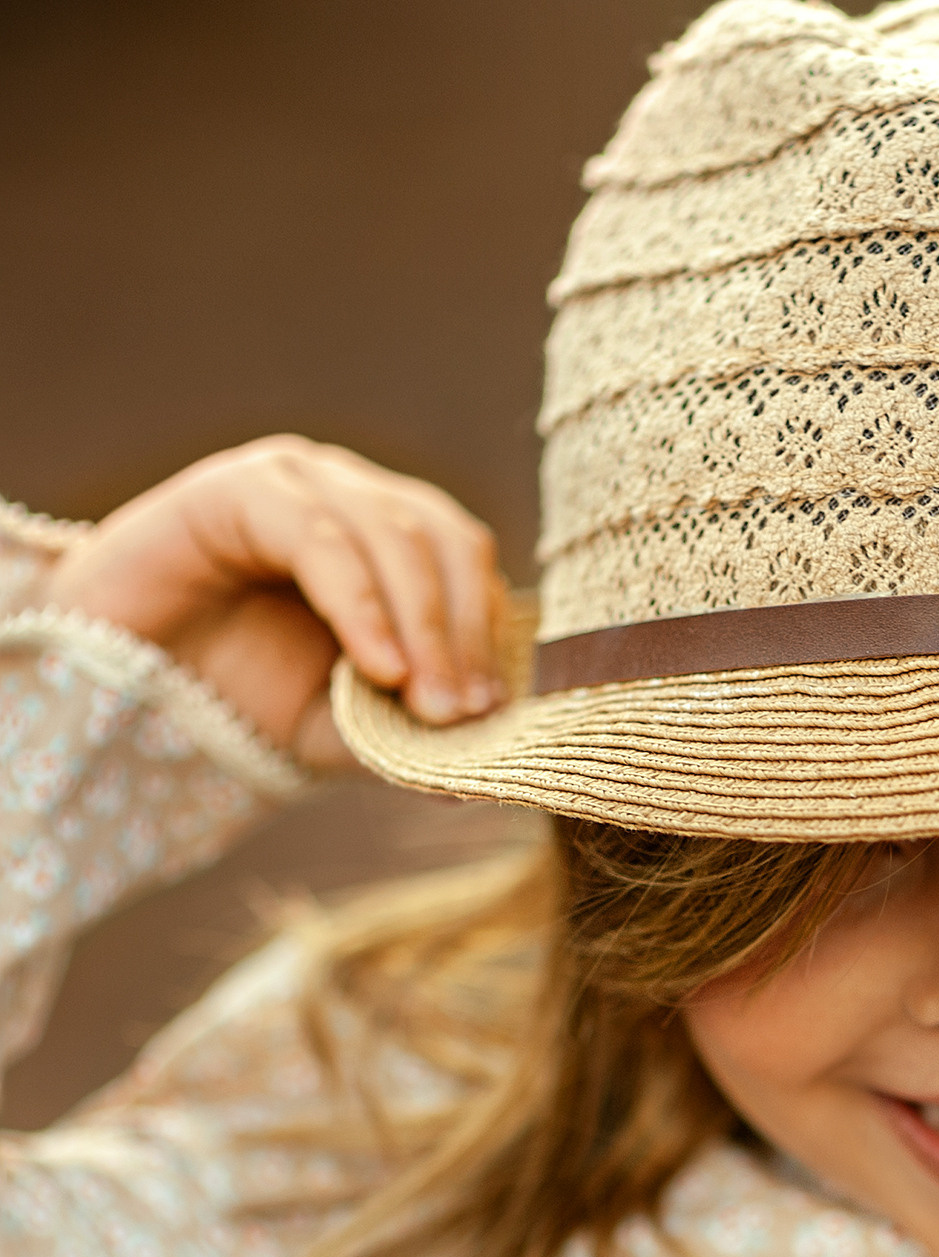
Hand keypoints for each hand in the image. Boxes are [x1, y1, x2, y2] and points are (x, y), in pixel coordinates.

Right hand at [43, 436, 504, 770]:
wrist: (124, 689)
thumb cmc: (242, 698)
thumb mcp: (344, 728)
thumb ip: (411, 737)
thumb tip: (483, 768)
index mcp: (393, 540)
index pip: (467, 564)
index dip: (486, 634)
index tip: (490, 713)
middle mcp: (353, 497)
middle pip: (444, 542)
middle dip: (461, 635)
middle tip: (461, 714)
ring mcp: (301, 483)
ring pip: (395, 535)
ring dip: (423, 627)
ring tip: (427, 705)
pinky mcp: (241, 489)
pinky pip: (321, 539)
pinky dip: (361, 606)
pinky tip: (378, 669)